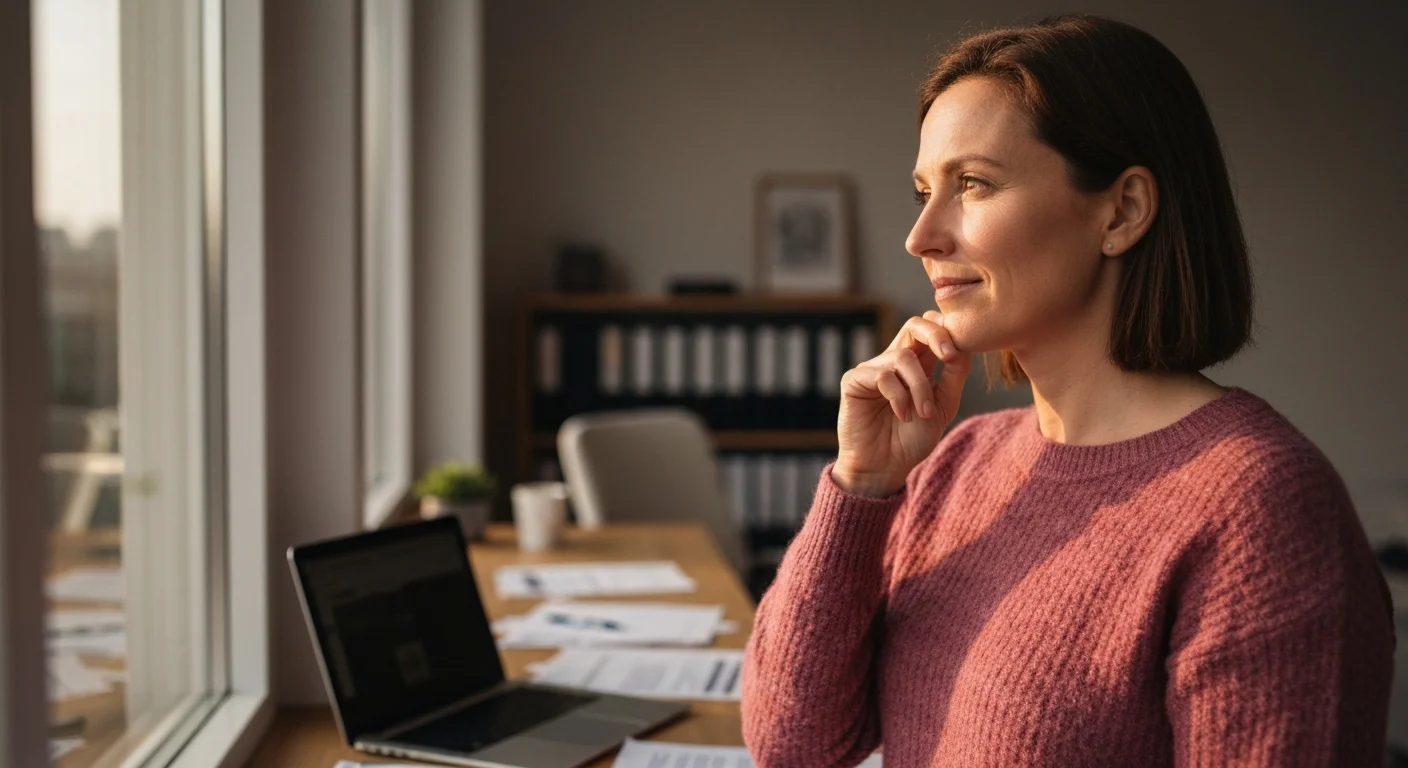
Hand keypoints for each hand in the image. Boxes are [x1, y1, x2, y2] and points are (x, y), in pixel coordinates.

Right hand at [833, 311, 971, 496]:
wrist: (884, 468)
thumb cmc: (911, 440)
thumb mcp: (943, 407)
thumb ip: (954, 377)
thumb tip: (964, 346)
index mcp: (917, 365)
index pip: (930, 329)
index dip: (947, 330)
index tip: (963, 348)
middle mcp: (894, 361)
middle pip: (914, 325)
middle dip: (936, 335)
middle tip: (949, 356)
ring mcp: (873, 369)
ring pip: (903, 357)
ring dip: (920, 386)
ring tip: (923, 413)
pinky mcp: (854, 381)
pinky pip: (882, 376)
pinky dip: (899, 397)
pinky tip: (903, 416)